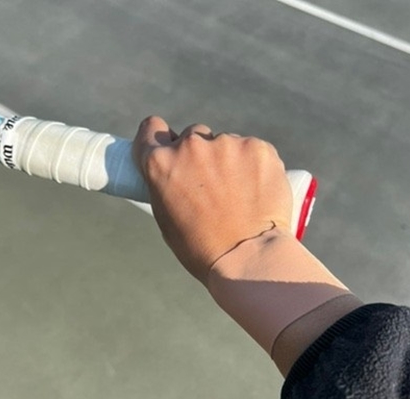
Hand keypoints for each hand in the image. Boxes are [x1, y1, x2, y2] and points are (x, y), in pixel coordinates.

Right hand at [133, 116, 292, 284]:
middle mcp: (190, 146)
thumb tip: (177, 174)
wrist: (248, 258)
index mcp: (160, 163)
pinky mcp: (258, 148)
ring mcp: (227, 144)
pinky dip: (255, 165)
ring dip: (229, 161)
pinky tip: (258, 190)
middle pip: (193, 136)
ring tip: (241, 195)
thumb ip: (166, 185)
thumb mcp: (167, 218)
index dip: (160, 139)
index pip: (151, 129)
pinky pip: (252, 149)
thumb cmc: (203, 248)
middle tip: (212, 184)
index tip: (169, 148)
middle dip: (199, 155)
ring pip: (225, 143)